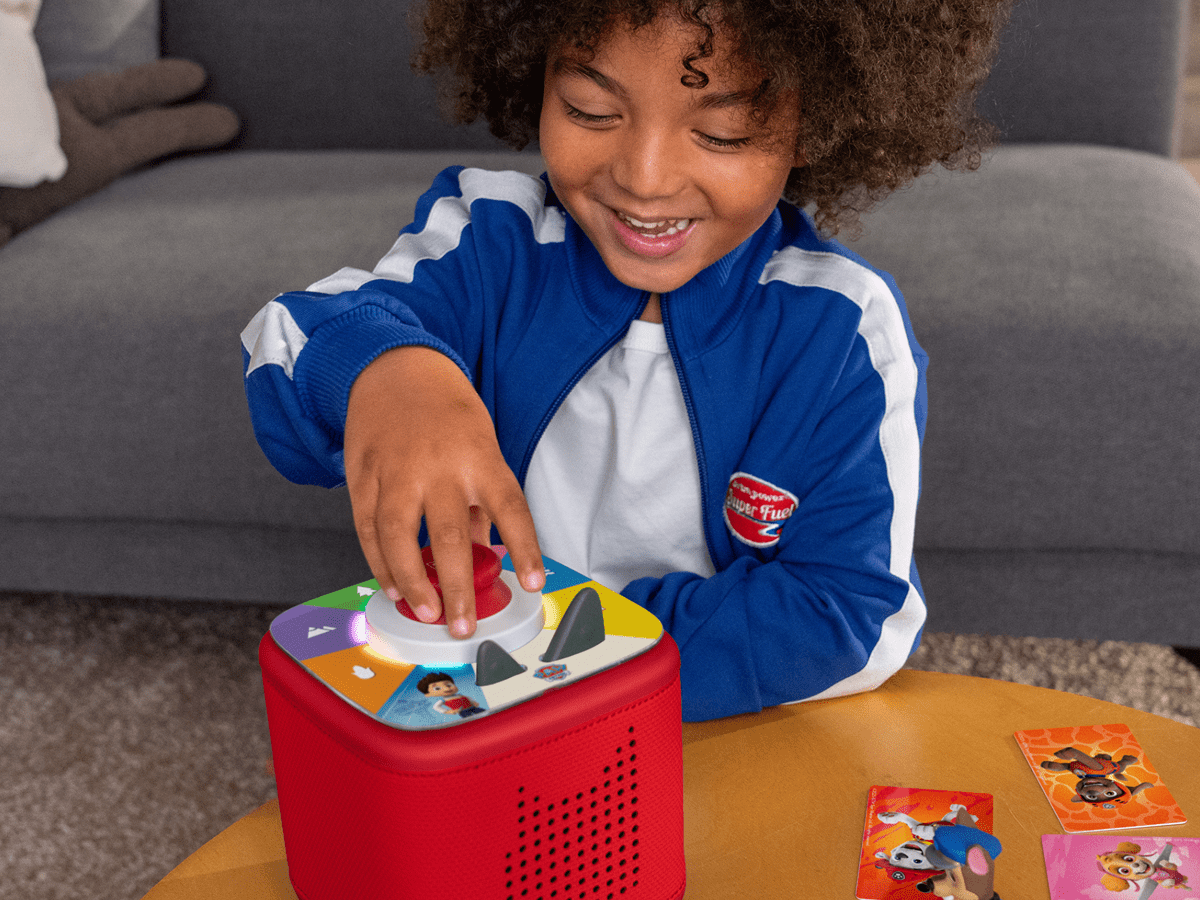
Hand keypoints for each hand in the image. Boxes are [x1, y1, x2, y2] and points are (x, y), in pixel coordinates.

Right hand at [344, 346, 544, 636]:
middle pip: (448, 534)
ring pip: (397, 535)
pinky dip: (378, 562)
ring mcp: (397, 470)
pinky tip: (392, 586)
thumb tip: (489, 558)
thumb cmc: (447, 412)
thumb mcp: (482, 446)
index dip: (525, 548)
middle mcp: (439, 465)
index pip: (511, 508)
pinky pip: (366, 528)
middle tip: (463, 625)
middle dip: (457, 586)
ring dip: (410, 581)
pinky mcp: (363, 475)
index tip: (534, 582)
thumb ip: (483, 505)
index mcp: (480, 457)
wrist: (395, 369)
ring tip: (425, 611)